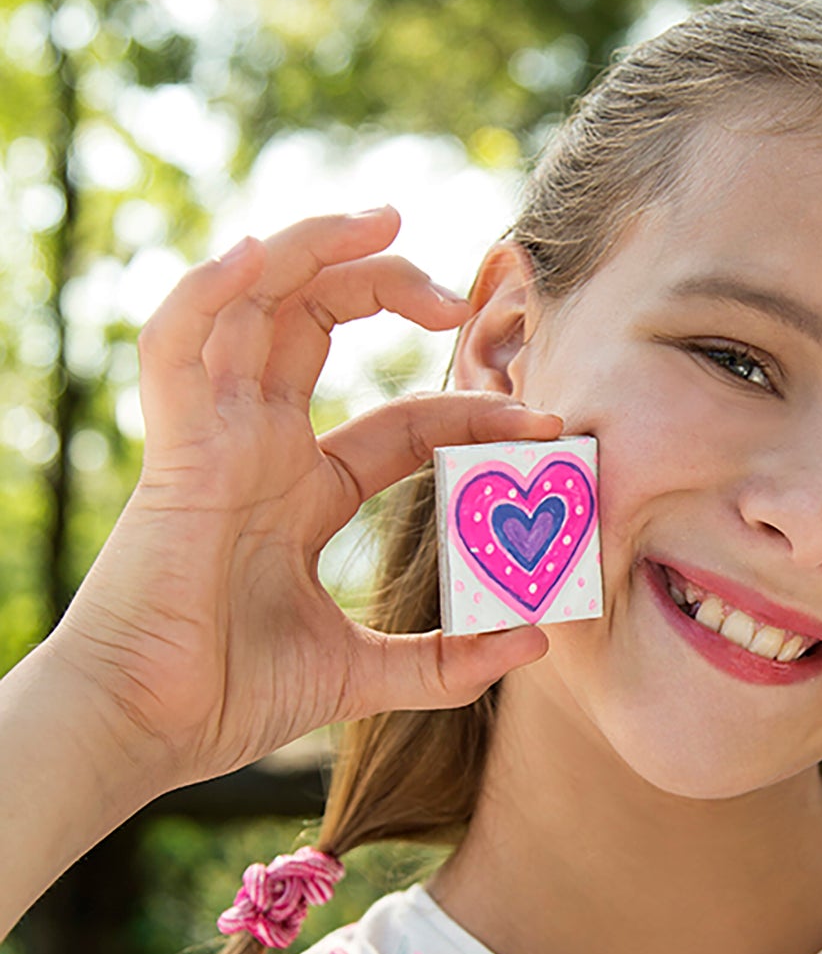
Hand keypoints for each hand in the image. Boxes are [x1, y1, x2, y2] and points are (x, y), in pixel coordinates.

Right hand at [50, 208, 560, 792]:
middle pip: (319, 327)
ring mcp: (214, 439)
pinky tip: (259, 252)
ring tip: (383, 220)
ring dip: (312, 250)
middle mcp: (259, 448)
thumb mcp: (364, 671)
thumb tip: (536, 641)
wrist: (145, 732)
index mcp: (301, 492)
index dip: (470, 412)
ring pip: (253, 304)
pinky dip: (210, 289)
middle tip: (458, 294)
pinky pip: (177, 343)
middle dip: (388, 287)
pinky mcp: (174, 449)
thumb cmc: (230, 698)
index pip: (403, 424)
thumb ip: (447, 661)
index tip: (544, 421)